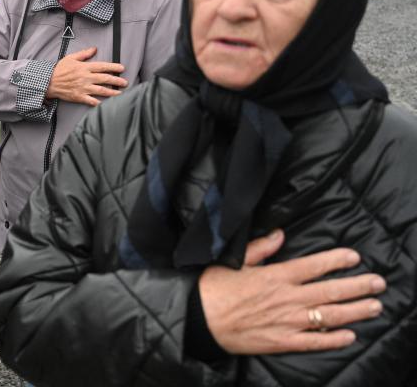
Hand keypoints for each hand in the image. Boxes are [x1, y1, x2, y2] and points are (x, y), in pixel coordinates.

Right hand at [44, 47, 126, 105]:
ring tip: (121, 93)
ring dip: (112, 92)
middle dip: (117, 81)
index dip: (113, 67)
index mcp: (84, 67)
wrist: (48, 82)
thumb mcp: (71, 58)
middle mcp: (86, 77)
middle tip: (125, 82)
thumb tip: (94, 49)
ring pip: (101, 90)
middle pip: (105, 79)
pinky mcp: (79, 97)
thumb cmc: (59, 70)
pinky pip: (92, 101)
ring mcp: (83, 88)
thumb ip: (84, 54)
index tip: (122, 68)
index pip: (102, 66)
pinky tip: (107, 104)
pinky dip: (100, 103)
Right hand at [198, 229, 385, 354]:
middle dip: (357, 286)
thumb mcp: (235, 261)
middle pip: (330, 291)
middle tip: (378, 283)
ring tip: (373, 307)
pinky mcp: (282, 341)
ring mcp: (287, 321)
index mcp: (275, 276)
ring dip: (354, 311)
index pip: (314, 266)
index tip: (354, 257)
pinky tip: (349, 336)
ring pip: (329, 316)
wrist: (199, 319)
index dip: (337, 260)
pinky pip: (314, 342)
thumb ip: (260, 248)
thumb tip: (280, 234)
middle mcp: (286, 298)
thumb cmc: (213, 288)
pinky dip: (334, 339)